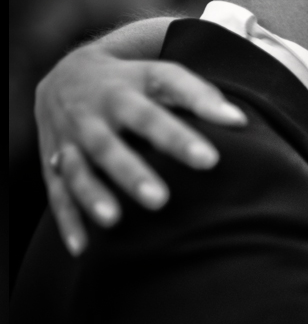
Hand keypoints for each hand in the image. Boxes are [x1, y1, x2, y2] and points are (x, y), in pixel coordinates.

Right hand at [36, 46, 246, 254]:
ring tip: (115, 221)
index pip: (152, 113)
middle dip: (132, 173)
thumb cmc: (131, 81)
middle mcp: (91, 117)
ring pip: (77, 171)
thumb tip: (239, 120)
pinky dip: (68, 221)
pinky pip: (57, 195)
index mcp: (122, 93)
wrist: (63, 75)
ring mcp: (68, 142)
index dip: (179, 136)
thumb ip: (199, 95)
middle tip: (161, 200)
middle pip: (108, 145)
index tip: (210, 160)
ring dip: (93, 196)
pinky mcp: (52, 165)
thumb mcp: (160, 76)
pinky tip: (84, 248)